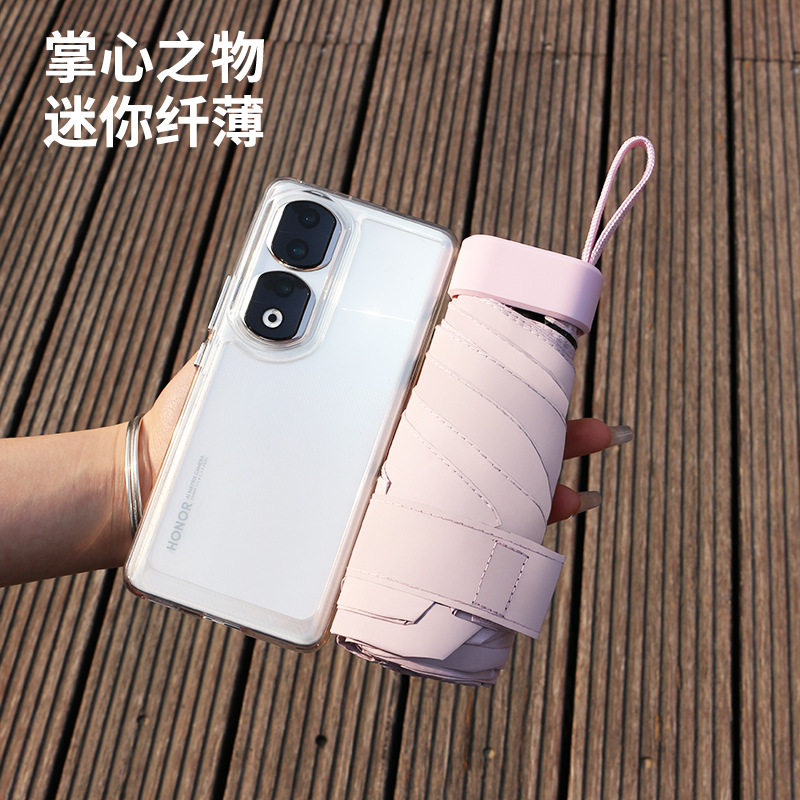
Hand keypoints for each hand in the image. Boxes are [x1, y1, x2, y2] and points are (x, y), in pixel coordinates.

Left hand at [138, 363, 630, 527]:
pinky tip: (527, 547)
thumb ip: (272, 317)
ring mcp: (374, 504)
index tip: (557, 368)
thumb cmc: (196, 417)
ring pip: (463, 499)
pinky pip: (424, 556)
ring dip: (529, 495)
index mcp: (369, 407)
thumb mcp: (239, 356)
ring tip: (577, 490)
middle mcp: (382, 456)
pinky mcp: (356, 551)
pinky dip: (483, 555)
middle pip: (472, 444)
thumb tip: (296, 283)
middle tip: (596, 431)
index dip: (507, 383)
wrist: (151, 496)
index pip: (451, 391)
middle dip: (540, 438)